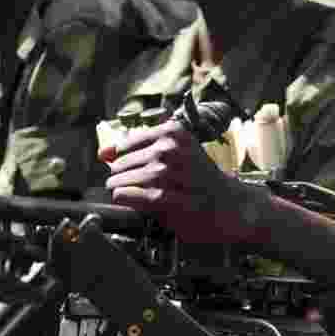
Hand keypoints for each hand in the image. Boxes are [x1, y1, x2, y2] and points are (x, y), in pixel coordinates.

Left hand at [103, 117, 265, 243]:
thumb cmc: (200, 179)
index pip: (128, 143)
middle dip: (119, 175)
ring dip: (120, 188)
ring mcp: (172, 173)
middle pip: (123, 162)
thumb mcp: (178, 154)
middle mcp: (172, 148)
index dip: (118, 157)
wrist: (231, 204)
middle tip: (126, 184)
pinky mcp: (172, 198)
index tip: (119, 164)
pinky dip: (127, 198)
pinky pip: (135, 196)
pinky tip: (128, 199)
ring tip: (127, 193)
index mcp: (174, 132)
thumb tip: (103, 154)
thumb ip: (141, 150)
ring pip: (126, 179)